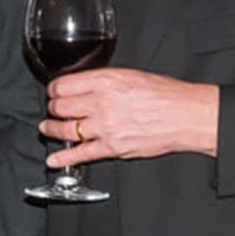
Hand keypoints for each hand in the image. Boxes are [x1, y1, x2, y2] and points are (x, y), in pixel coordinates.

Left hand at [42, 69, 219, 167]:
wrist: (187, 116)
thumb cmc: (165, 94)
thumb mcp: (129, 75)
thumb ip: (103, 80)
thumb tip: (83, 85)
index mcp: (105, 81)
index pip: (63, 85)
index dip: (54, 89)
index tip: (54, 92)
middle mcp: (101, 102)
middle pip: (60, 106)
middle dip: (53, 108)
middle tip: (53, 109)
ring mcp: (105, 127)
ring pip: (65, 129)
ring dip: (52, 129)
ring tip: (47, 128)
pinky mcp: (112, 148)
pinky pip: (81, 154)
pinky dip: (63, 158)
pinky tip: (53, 160)